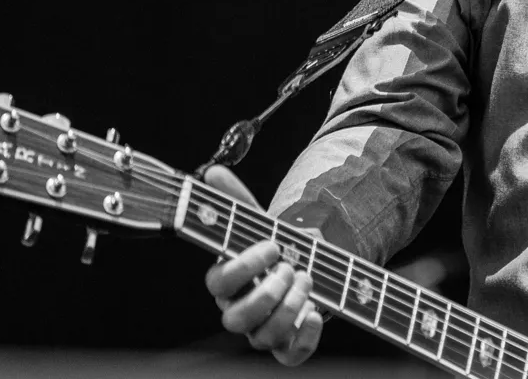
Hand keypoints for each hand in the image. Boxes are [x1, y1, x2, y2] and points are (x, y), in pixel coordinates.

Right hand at [202, 164, 323, 364]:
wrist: (305, 269)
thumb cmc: (276, 250)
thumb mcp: (260, 224)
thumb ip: (237, 200)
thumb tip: (212, 172)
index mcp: (229, 282)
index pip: (218, 284)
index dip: (243, 266)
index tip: (272, 245)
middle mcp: (240, 311)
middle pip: (235, 319)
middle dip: (266, 294)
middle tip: (291, 267)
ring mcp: (263, 331)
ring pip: (262, 338)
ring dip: (288, 309)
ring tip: (307, 279)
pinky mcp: (287, 345)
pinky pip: (289, 356)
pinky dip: (304, 338)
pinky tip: (314, 313)